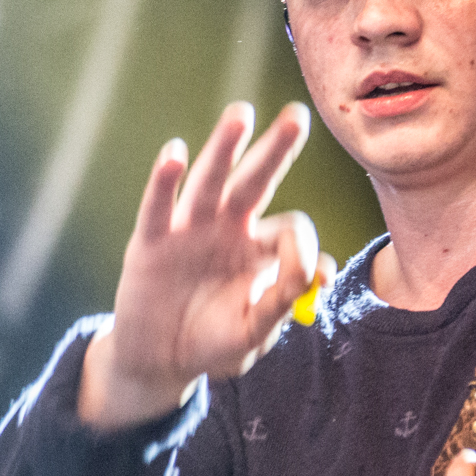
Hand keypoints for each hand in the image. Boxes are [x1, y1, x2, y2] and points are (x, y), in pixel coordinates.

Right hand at [79, 101, 335, 428]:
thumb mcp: (256, 329)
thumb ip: (285, 300)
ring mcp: (189, 230)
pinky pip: (158, 207)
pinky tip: (174, 154)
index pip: (291, 228)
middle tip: (298, 116)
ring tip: (241, 115)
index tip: (309, 278)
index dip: (303, 249)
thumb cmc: (214, 342)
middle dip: (275, 149)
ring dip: (224, 148)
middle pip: (255, 180)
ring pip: (209, 182)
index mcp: (260, 248)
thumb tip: (323, 270)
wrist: (162, 361)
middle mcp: (227, 228)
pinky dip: (164, 180)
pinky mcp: (152, 242)